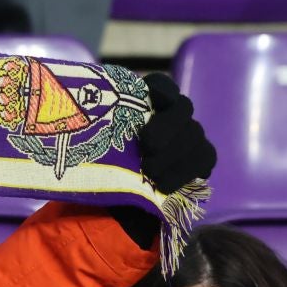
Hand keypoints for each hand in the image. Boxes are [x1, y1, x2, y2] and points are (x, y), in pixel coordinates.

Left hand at [109, 72, 217, 247]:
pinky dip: (184, 172)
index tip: (153, 95)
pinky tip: (164, 186)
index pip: (160, 85)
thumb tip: (82, 119)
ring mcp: (190, 135)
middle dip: (167, 127)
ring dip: (173, 156)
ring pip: (195, 134)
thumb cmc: (103, 168)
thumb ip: (98, 131)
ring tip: (151, 175)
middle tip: (148, 146)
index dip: (161, 88)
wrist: (117, 201)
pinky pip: (205, 157)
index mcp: (148, 105)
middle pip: (182, 108)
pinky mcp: (201, 157)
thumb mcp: (95, 148)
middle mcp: (173, 115)